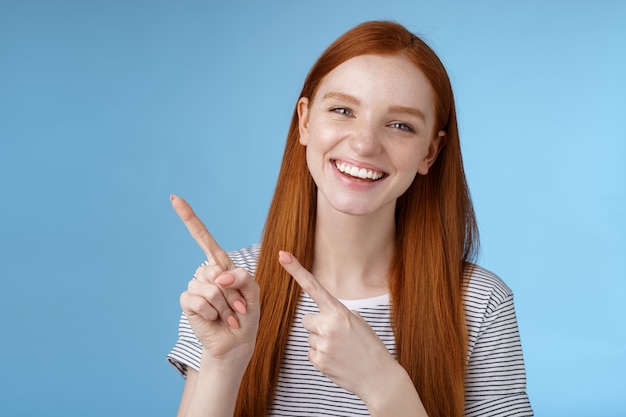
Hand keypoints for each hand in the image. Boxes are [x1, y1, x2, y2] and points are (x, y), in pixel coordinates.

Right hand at [171, 195, 259, 361]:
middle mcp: (205, 273)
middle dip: (232, 292)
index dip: (189, 218)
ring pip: (210, 288)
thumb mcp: (253, 292)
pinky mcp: (187, 302)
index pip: (202, 238)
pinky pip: (199, 301)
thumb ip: (242, 276)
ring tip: (228, 315)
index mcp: (221, 265)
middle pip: (216, 270)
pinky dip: (212, 313)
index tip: (174, 198)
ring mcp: (195, 287)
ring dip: (224, 306)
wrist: (237, 342)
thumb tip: (218, 276)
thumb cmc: (246, 315)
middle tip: (237, 307)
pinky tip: (215, 320)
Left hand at [278, 251, 398, 400]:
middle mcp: (327, 326)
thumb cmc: (370, 347)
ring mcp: (322, 345)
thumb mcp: (358, 322)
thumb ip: (338, 314)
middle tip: (337, 336)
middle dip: (317, 325)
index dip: (296, 270)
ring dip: (322, 342)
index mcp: (339, 311)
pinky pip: (311, 353)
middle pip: (306, 319)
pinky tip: (337, 360)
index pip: (313, 287)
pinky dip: (322, 356)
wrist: (379, 377)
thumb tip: (322, 316)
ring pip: (310, 337)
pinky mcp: (318, 361)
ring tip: (342, 350)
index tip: (282, 255)